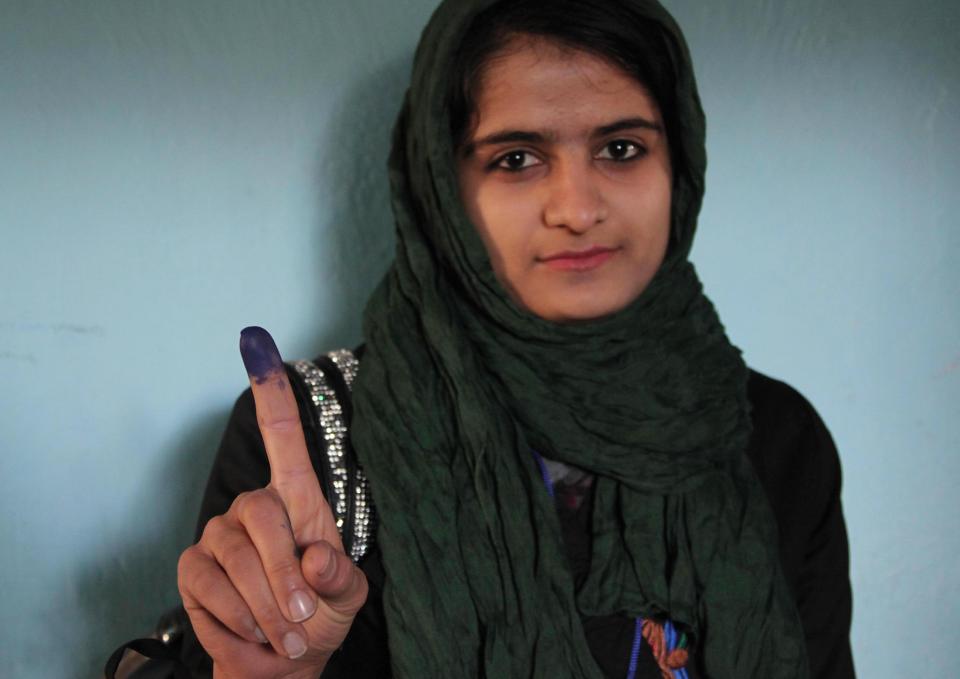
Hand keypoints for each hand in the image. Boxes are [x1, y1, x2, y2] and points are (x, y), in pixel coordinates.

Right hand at [178, 327, 367, 678]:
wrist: (280, 663)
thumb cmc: (318, 617)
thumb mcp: (347, 598)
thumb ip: (340, 578)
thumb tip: (315, 559)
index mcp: (298, 498)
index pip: (281, 433)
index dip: (269, 387)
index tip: (254, 337)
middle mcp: (254, 506)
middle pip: (260, 514)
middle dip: (282, 573)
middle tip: (302, 617)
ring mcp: (218, 534)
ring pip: (233, 558)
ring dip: (264, 607)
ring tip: (285, 633)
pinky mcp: (192, 568)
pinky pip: (207, 588)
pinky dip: (236, 622)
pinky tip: (251, 632)